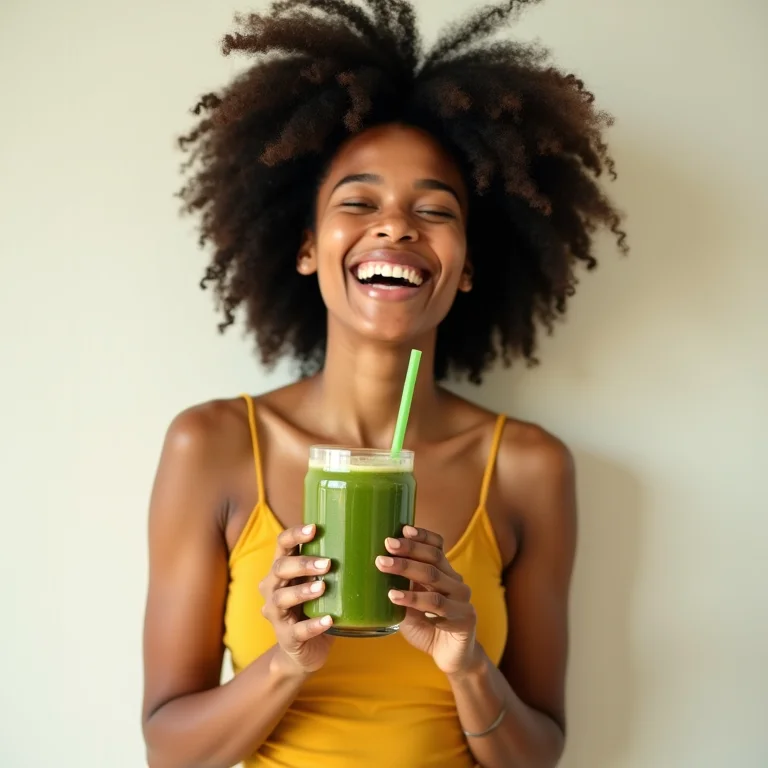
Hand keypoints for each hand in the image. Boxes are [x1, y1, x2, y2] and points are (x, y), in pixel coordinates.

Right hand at [259, 524, 333, 675]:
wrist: (305, 650)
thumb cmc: (316, 607)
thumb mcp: (320, 582)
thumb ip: (330, 566)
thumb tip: (366, 539)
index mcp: (282, 570)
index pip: (281, 545)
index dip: (295, 535)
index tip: (314, 528)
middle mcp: (272, 588)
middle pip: (279, 568)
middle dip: (302, 563)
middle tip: (327, 563)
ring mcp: (276, 614)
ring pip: (282, 598)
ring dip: (302, 591)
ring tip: (323, 587)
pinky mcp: (286, 637)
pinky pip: (297, 631)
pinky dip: (313, 625)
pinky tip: (329, 620)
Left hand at [375, 525, 477, 675]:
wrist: (452, 658)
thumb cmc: (427, 628)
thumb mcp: (409, 606)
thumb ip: (399, 589)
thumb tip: (370, 573)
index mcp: (445, 573)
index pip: (437, 546)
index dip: (422, 536)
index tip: (402, 529)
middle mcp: (456, 581)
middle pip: (434, 557)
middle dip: (409, 549)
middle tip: (386, 544)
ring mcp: (462, 599)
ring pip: (433, 577)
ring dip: (406, 569)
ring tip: (382, 564)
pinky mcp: (464, 618)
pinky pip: (436, 604)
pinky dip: (413, 599)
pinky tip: (394, 596)